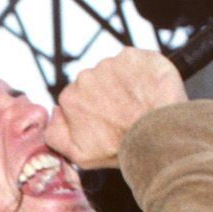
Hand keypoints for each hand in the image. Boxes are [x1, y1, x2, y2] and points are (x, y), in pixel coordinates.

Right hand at [44, 47, 189, 169]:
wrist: (158, 135)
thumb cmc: (120, 149)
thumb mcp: (79, 156)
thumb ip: (54, 135)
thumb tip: (54, 111)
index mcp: (70, 98)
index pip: (78, 97)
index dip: (93, 110)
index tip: (107, 120)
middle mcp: (86, 76)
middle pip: (95, 81)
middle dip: (108, 95)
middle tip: (124, 113)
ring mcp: (111, 64)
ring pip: (115, 71)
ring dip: (125, 84)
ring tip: (138, 104)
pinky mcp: (135, 56)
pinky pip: (135, 62)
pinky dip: (142, 73)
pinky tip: (148, 91)